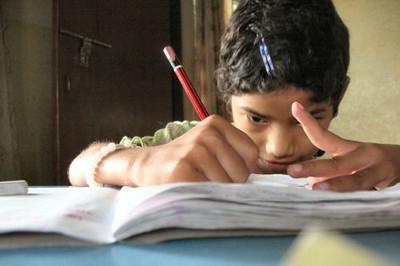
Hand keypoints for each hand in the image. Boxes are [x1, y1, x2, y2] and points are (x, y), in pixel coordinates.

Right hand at [131, 115, 258, 185]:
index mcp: (216, 123)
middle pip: (242, 172)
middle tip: (206, 178)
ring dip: (214, 192)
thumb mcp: (209, 146)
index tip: (223, 170)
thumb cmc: (185, 160)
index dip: (241, 169)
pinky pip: (211, 192)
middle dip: (229, 184)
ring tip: (196, 181)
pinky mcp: (183, 169)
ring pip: (228, 185)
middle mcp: (206, 133)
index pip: (252, 153)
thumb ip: (234, 153)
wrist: (147, 165)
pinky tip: (189, 187)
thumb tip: (262, 180)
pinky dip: (204, 197)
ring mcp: (194, 150)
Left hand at [287, 102, 399, 190]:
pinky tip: (338, 205)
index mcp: (350, 148)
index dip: (309, 123)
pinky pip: (367, 194)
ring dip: (334, 185)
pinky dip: (352, 199)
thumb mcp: (351, 161)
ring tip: (315, 188)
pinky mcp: (387, 185)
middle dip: (312, 168)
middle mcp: (363, 156)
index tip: (295, 107)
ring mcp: (377, 171)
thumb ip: (329, 172)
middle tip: (292, 170)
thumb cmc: (371, 164)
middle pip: (335, 163)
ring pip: (355, 180)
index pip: (325, 136)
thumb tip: (311, 183)